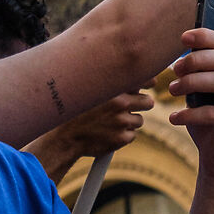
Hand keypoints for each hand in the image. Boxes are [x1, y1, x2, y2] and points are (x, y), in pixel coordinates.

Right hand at [26, 91, 151, 183]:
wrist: (64, 137)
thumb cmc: (75, 110)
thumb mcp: (88, 88)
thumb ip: (109, 80)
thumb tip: (133, 74)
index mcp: (113, 87)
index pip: (143, 79)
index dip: (148, 80)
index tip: (150, 82)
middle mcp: (120, 103)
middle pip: (148, 102)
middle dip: (141, 104)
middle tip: (128, 106)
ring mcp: (122, 122)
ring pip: (139, 120)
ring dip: (129, 121)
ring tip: (110, 121)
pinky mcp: (122, 138)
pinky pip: (132, 135)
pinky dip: (123, 135)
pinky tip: (107, 132)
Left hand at [167, 28, 213, 179]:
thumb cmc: (210, 114)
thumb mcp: (207, 85)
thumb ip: (207, 62)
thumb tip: (205, 30)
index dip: (206, 36)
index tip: (183, 37)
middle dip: (195, 60)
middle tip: (174, 69)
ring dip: (190, 83)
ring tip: (172, 90)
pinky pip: (213, 113)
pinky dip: (189, 114)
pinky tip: (174, 117)